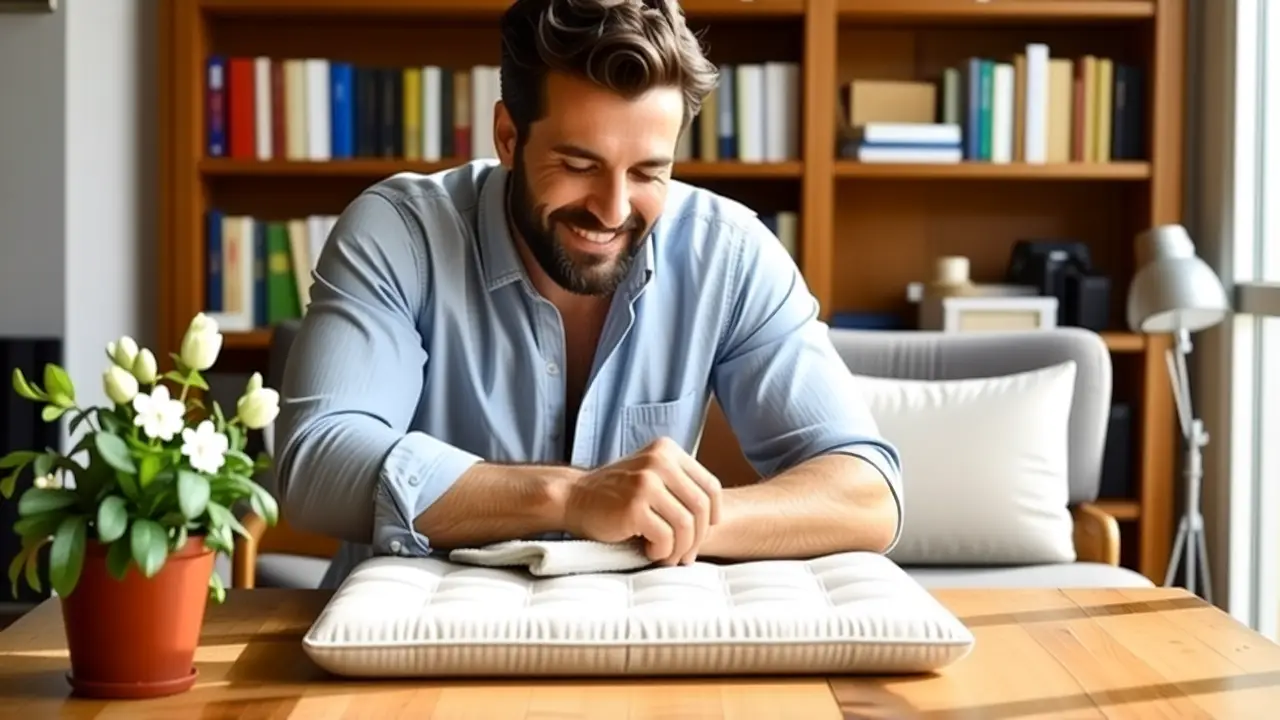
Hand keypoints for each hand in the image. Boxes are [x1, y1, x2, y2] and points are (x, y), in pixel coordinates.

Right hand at [562, 437, 722, 564]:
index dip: (714, 514)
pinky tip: (650, 552)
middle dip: (697, 538)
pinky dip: (662, 552)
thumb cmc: (615, 495)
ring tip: (667, 556)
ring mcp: (646, 482)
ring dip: (680, 549)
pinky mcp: (634, 506)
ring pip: (686, 525)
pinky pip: (666, 537)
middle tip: (686, 555)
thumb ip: (678, 484)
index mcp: (667, 451)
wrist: (574, 498)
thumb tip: (714, 517)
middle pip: (701, 507)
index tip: (705, 531)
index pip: (709, 485)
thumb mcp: (650, 475)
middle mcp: (659, 461)